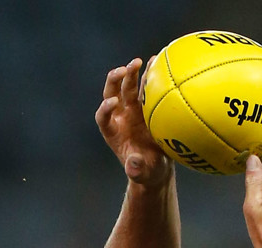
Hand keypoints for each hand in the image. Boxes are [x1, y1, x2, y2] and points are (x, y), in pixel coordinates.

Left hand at [95, 58, 172, 186]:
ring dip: (131, 73)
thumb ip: (136, 170)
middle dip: (114, 81)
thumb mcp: (142, 173)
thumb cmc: (146, 171)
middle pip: (111, 94)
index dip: (105, 109)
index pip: (102, 117)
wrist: (157, 165)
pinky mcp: (147, 104)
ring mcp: (133, 109)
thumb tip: (133, 164)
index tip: (114, 102)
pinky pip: (146, 86)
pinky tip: (159, 60)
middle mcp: (120, 116)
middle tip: (123, 71)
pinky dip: (150, 73)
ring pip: (128, 86)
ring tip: (139, 62)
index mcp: (113, 132)